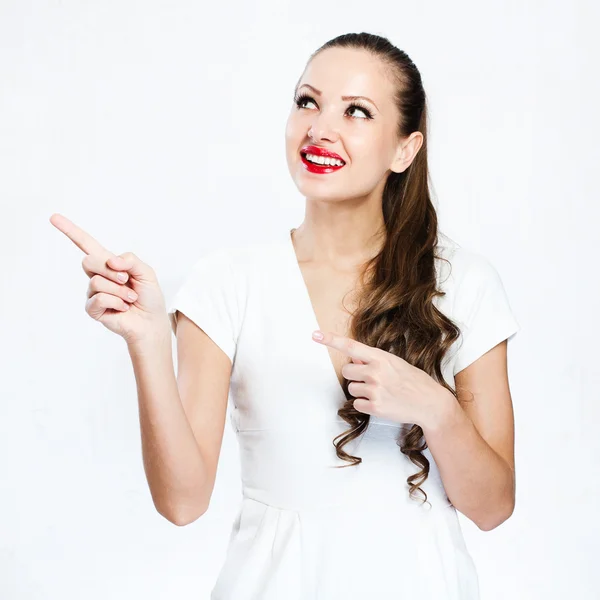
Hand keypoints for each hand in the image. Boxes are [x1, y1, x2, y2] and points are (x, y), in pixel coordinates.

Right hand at [50, 213, 169, 345]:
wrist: (151, 321)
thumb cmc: (148, 296)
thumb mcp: (146, 272)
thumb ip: (130, 260)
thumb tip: (110, 261)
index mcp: (108, 263)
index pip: (86, 244)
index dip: (70, 231)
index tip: (53, 217)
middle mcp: (97, 275)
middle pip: (89, 261)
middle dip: (111, 270)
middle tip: (127, 280)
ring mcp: (93, 292)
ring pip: (97, 281)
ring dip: (119, 290)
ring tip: (130, 298)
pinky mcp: (92, 308)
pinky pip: (99, 298)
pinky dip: (117, 302)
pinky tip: (123, 308)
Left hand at [312, 330, 452, 427]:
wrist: (429, 402)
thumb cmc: (412, 380)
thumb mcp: (394, 363)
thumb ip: (373, 361)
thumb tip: (354, 361)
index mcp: (380, 357)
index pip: (350, 346)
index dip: (331, 340)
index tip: (315, 335)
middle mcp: (375, 372)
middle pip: (346, 371)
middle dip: (356, 375)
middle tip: (373, 380)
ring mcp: (374, 390)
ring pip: (351, 389)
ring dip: (362, 391)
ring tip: (381, 392)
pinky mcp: (375, 407)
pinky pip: (357, 405)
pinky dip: (366, 405)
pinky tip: (381, 403)